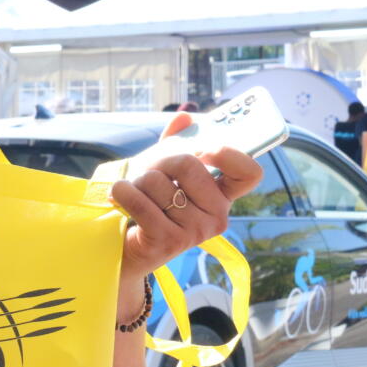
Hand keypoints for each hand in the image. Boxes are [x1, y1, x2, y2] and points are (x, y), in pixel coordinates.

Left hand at [111, 112, 262, 313]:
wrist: (125, 249)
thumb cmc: (149, 205)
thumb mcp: (163, 172)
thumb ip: (176, 143)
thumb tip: (184, 117)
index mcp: (222, 197)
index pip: (249, 173)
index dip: (230, 154)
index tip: (206, 148)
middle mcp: (216, 216)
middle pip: (189, 165)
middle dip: (158, 161)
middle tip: (147, 173)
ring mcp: (194, 232)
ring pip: (157, 181)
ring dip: (135, 181)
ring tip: (133, 193)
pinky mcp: (167, 242)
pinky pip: (140, 202)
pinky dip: (122, 192)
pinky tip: (118, 197)